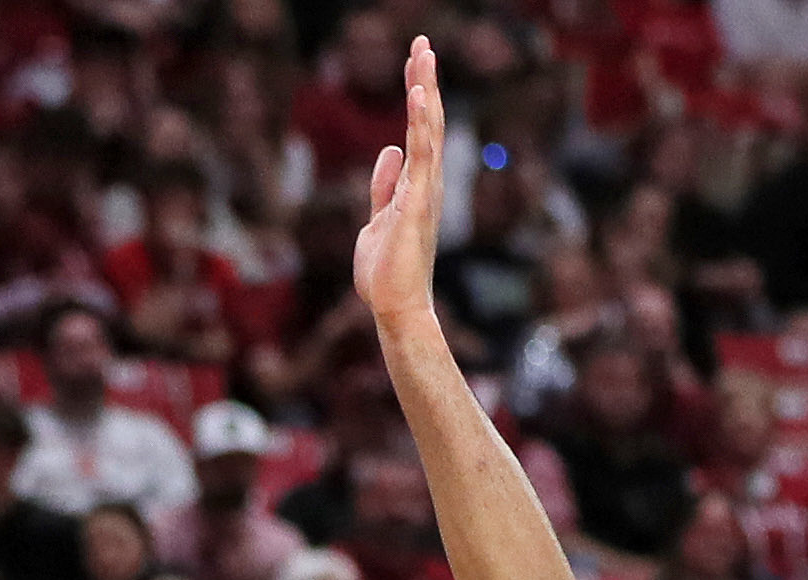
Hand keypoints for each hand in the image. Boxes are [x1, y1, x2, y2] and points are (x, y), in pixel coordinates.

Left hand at [354, 34, 443, 331]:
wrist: (395, 309)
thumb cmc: (388, 274)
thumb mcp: (378, 218)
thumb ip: (384, 185)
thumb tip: (389, 150)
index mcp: (417, 186)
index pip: (419, 131)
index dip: (417, 94)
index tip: (414, 61)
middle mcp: (427, 184)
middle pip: (429, 122)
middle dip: (425, 80)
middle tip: (422, 42)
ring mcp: (425, 192)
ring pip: (429, 131)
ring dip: (426, 90)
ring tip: (422, 53)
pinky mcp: (416, 203)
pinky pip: (421, 155)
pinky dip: (421, 123)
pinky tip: (418, 94)